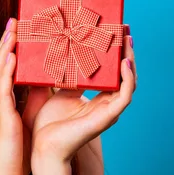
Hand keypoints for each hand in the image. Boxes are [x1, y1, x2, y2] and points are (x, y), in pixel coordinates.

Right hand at [0, 18, 30, 174]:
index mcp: (2, 101)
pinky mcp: (2, 118)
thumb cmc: (13, 153)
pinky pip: (1, 90)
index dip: (9, 48)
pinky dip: (5, 71)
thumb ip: (29, 103)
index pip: (3, 68)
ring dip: (4, 48)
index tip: (17, 30)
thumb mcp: (23, 121)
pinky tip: (12, 56)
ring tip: (13, 29)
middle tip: (14, 20)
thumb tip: (43, 86)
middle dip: (5, 41)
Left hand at [23, 26, 136, 161]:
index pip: (113, 73)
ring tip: (128, 40)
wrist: (43, 145)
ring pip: (129, 82)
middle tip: (125, 29)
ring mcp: (109, 111)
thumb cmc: (48, 122)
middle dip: (127, 51)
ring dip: (131, 60)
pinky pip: (125, 95)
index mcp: (97, 98)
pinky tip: (125, 62)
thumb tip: (60, 49)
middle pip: (124, 75)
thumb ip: (64, 74)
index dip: (116, 53)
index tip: (115, 32)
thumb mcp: (58, 90)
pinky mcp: (107, 117)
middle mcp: (106, 104)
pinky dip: (128, 78)